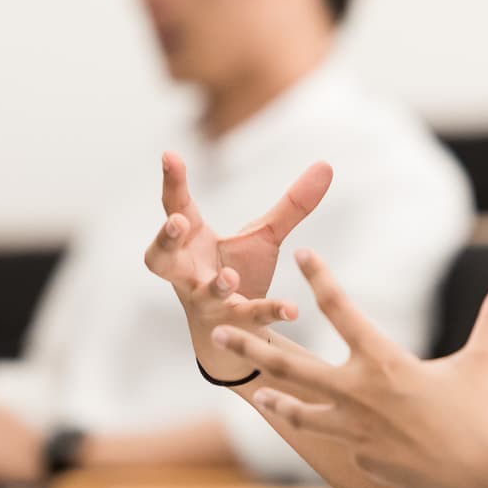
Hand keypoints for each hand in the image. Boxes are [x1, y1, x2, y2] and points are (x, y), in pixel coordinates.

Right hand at [144, 153, 332, 377]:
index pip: (176, 206)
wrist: (235, 333)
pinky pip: (249, 318)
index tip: (169, 154)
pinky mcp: (233, 325)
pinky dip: (269, 312)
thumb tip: (327, 165)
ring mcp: (207, 301)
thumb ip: (292, 205)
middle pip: (161, 257)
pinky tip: (292, 310)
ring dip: (216, 286)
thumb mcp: (264, 236)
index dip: (171, 182)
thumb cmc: (238, 272)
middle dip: (164, 239)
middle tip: (176, 221)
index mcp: (192, 241)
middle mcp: (190, 272)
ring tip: (230, 278)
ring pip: (202, 295)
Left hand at [210, 250, 487, 487]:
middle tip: (219, 329)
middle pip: (292, 364)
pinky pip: (334, 440)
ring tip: (252, 392)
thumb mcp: (483, 364)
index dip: (320, 277)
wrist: (476, 477)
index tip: (301, 254)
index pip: (342, 309)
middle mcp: (358, 392)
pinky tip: (306, 426)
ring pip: (300, 410)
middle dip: (252, 345)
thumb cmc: (482, 418)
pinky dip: (319, 431)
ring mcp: (353, 429)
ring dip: (274, 398)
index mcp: (385, 360)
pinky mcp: (358, 457)